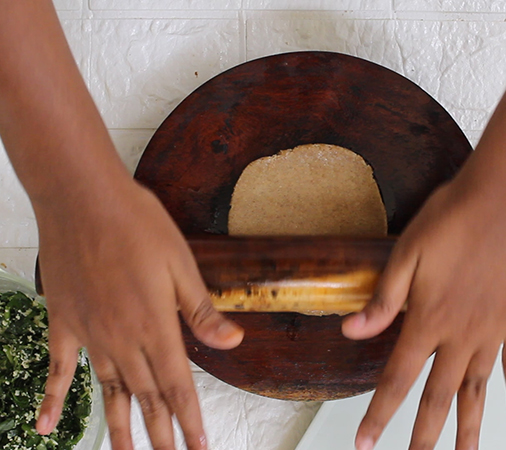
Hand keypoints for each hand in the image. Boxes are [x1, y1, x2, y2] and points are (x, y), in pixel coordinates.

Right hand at [33, 178, 243, 449]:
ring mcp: (90, 334)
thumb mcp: (181, 263)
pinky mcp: (63, 322)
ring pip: (108, 392)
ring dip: (120, 428)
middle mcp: (122, 338)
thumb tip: (233, 342)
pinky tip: (42, 427)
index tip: (199, 447)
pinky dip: (50, 399)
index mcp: (156, 325)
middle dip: (162, 433)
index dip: (191, 420)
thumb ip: (203, 311)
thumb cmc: (137, 224)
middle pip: (147, 397)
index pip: (179, 386)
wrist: (83, 196)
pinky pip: (56, 370)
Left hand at [342, 178, 505, 449]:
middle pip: (439, 396)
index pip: (397, 378)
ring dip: (470, 428)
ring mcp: (494, 331)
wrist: (505, 197)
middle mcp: (461, 334)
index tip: (365, 443)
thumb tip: (350, 332)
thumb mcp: (406, 254)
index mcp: (428, 319)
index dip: (379, 414)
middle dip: (423, 434)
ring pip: (478, 390)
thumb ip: (382, 299)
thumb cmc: (452, 219)